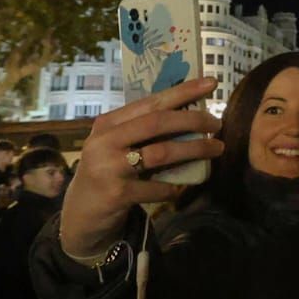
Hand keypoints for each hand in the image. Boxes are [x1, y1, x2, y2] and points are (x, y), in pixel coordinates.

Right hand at [59, 77, 222, 256]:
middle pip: (158, 122)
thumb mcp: (117, 146)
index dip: (183, 91)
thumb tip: (190, 114)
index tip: (211, 83)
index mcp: (108, 123)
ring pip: (161, 152)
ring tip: (217, 148)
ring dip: (195, 150)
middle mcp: (105, 141)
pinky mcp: (117, 194)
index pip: (151, 101)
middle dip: (194, 120)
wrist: (81, 215)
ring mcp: (109, 167)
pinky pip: (157, 188)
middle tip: (218, 123)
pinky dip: (174, 187)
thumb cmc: (107, 174)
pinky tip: (182, 187)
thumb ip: (142, 131)